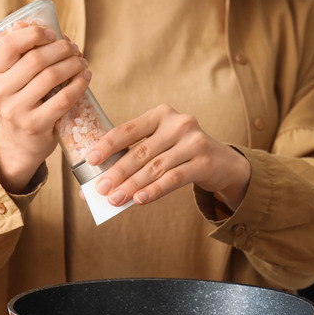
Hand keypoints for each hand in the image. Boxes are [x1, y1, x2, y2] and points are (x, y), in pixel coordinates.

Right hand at [0, 26, 90, 192]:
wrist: (18, 144)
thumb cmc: (19, 103)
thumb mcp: (9, 80)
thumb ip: (21, 56)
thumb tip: (47, 27)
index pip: (9, 45)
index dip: (34, 35)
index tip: (52, 35)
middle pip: (35, 59)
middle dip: (60, 49)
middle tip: (74, 48)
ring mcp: (16, 111)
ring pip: (51, 76)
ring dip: (73, 64)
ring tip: (81, 61)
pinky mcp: (35, 125)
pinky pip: (64, 98)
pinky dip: (79, 84)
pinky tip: (85, 77)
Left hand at [85, 104, 250, 209]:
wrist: (223, 162)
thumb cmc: (181, 153)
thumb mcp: (161, 145)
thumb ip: (134, 157)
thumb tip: (99, 184)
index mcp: (161, 114)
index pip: (128, 129)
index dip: (108, 145)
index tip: (91, 160)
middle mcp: (178, 123)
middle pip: (141, 151)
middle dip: (118, 172)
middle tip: (101, 189)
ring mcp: (194, 142)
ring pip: (156, 167)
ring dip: (132, 185)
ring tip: (115, 199)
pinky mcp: (204, 162)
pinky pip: (173, 179)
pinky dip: (154, 191)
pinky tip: (139, 200)